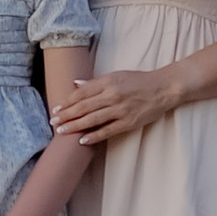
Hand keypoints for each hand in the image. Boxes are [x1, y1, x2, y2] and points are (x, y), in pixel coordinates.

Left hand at [49, 66, 170, 148]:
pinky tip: (82, 140)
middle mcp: (112, 95)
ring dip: (75, 126)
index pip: (82, 93)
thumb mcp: (116, 75)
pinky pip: (107, 130)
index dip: (68, 102)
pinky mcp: (128, 122)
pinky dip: (94, 136)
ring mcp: (120, 109)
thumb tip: (75, 84)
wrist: (163, 88)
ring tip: (62, 131)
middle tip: (53, 122)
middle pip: (84, 107)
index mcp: (108, 81)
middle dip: (66, 115)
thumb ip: (96, 82)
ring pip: (92, 119)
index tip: (57, 109)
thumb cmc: (139, 80)